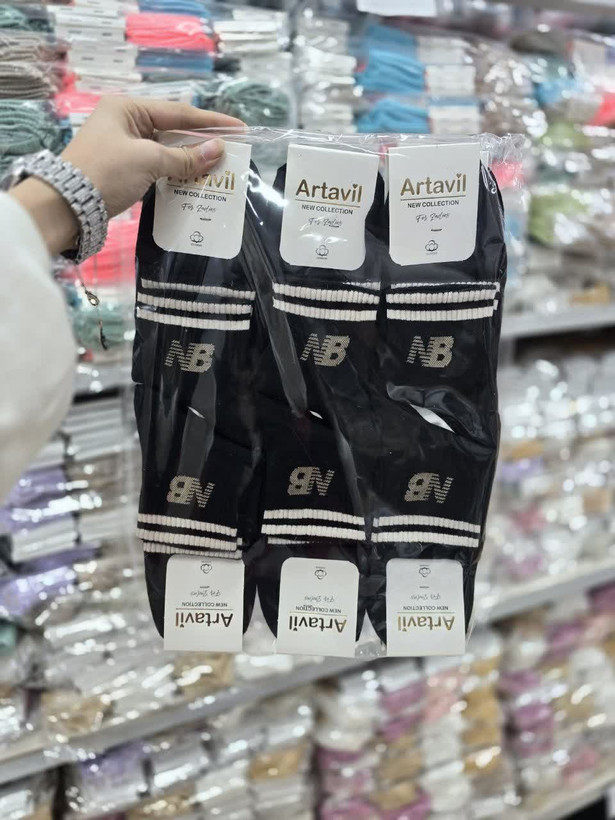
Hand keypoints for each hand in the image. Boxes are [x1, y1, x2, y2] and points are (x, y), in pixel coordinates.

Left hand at [10, 96, 242, 255]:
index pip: (178, 113)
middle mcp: (125, 123)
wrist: (64, 206)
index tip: (239, 129)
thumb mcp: (148, 161)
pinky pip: (158, 167)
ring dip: (191, 161)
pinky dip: (177, 174)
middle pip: (173, 130)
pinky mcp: (124, 170)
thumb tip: (219, 150)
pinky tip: (194, 181)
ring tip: (218, 169)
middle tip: (233, 151)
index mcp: (127, 109)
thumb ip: (185, 157)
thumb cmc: (105, 173)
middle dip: (202, 142)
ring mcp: (124, 147)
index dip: (211, 122)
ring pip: (167, 151)